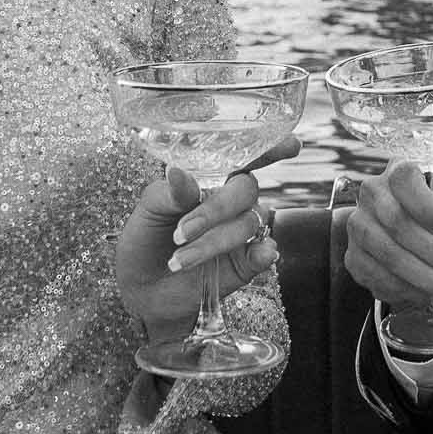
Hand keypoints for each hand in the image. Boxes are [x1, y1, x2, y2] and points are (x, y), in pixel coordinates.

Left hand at [114, 137, 297, 348]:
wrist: (141, 288)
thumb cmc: (145, 238)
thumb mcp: (149, 211)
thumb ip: (169, 193)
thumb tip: (179, 173)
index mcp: (210, 178)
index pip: (245, 157)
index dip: (270, 148)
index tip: (291, 144)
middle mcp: (232, 202)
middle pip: (246, 189)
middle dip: (215, 209)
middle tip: (181, 232)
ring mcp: (241, 232)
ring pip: (249, 222)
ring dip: (215, 241)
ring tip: (179, 259)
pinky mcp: (245, 263)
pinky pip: (264, 253)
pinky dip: (263, 254)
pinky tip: (257, 256)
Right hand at [344, 160, 432, 309]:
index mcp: (403, 171)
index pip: (403, 180)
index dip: (426, 206)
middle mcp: (374, 195)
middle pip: (394, 221)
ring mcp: (361, 227)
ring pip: (387, 254)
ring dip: (425, 278)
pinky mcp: (357, 259)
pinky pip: (377, 278)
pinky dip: (408, 291)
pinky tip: (431, 294)